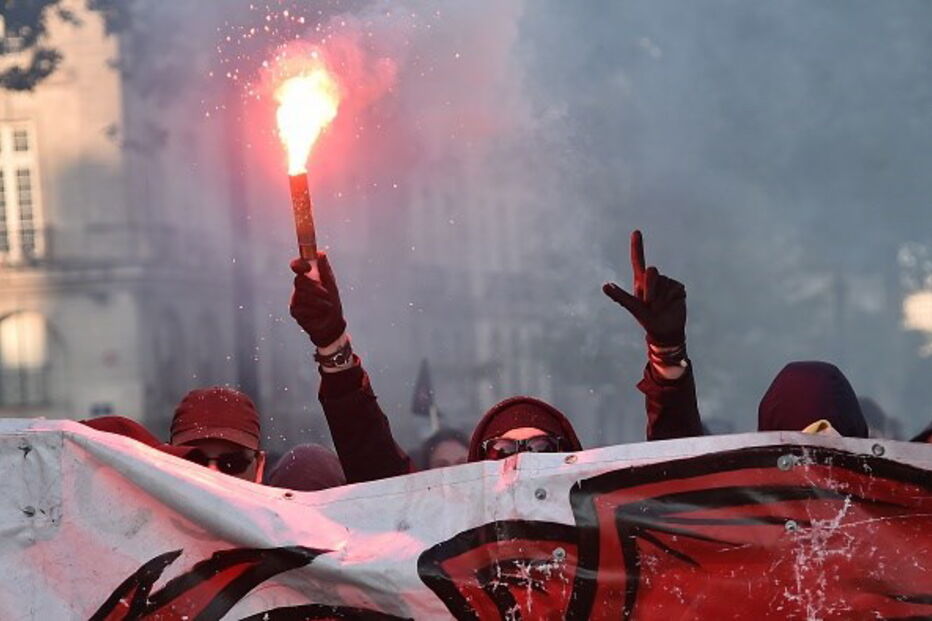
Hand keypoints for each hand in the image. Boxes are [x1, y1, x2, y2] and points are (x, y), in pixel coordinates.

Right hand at [289, 252, 346, 347]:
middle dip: (315, 288)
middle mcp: (299, 287)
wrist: (332, 324)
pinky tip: (318, 314)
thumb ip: (325, 270)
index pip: (298, 267)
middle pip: (299, 281)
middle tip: (326, 294)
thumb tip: (321, 253)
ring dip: (318, 301)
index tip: (305, 266)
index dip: (299, 264)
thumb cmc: (331, 302)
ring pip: (301, 295)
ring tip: (326, 306)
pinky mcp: (295, 311)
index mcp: (308, 278)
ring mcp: (295, 299)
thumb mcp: (331, 285)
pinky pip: (301, 308)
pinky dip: (314, 311)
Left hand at [602, 230, 685, 345]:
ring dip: (660, 297)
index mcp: (641, 282)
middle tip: (649, 304)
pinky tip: (672, 304)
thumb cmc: (648, 319)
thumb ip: (620, 296)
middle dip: (649, 289)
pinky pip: (675, 288)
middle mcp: (654, 279)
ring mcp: (667, 282)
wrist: (666, 330)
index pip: (638, 261)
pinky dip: (672, 299)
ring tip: (660, 307)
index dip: (637, 246)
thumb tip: (604, 286)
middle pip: (651, 272)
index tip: (636, 232)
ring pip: (663, 282)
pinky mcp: (678, 288)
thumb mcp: (634, 308)